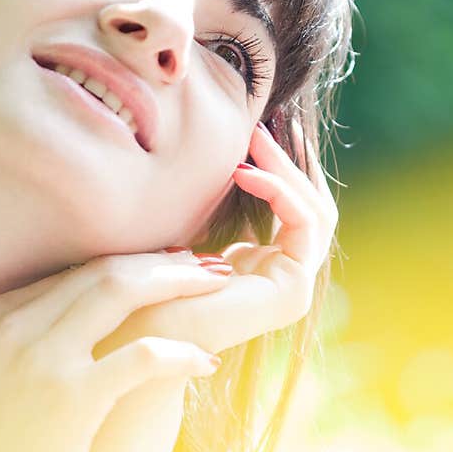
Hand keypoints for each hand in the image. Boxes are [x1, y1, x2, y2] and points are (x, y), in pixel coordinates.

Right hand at [0, 251, 234, 451]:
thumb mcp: (1, 383)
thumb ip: (36, 346)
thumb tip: (97, 327)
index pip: (77, 269)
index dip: (135, 263)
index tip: (176, 266)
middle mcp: (12, 325)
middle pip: (103, 269)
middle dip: (165, 263)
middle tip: (212, 267)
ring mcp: (39, 359)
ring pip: (121, 292)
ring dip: (180, 285)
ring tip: (221, 290)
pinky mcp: (70, 399)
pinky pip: (143, 356)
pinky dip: (182, 352)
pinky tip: (207, 361)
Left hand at [93, 118, 338, 360]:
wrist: (137, 329)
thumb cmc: (147, 282)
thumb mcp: (187, 229)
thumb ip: (214, 203)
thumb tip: (227, 156)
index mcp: (263, 266)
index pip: (295, 208)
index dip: (282, 166)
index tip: (256, 128)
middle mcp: (285, 278)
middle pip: (313, 207)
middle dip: (292, 161)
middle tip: (266, 122)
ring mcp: (294, 288)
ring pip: (316, 212)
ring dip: (286, 169)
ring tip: (255, 137)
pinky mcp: (293, 292)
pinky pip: (304, 226)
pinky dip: (280, 192)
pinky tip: (245, 173)